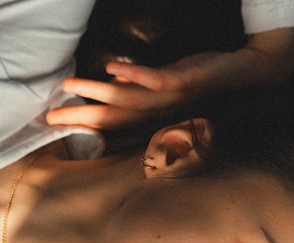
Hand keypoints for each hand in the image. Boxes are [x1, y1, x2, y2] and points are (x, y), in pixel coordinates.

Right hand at [46, 28, 293, 130]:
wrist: (243, 74)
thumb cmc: (199, 79)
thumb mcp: (164, 84)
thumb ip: (137, 86)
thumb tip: (110, 80)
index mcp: (149, 113)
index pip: (108, 122)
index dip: (79, 123)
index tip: (51, 123)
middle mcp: (155, 111)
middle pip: (110, 117)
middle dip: (78, 116)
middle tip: (50, 117)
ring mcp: (169, 98)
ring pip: (126, 100)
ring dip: (97, 94)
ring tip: (70, 86)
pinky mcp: (183, 80)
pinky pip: (155, 79)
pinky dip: (134, 75)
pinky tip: (114, 67)